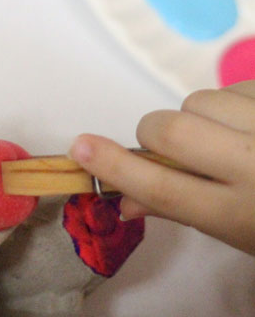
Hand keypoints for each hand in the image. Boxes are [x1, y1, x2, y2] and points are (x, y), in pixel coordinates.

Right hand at [70, 80, 254, 254]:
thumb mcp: (235, 230)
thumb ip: (178, 208)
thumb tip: (121, 200)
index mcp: (242, 214)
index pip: (163, 188)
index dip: (116, 166)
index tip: (79, 147)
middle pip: (170, 130)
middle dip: (155, 132)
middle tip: (168, 145)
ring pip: (200, 101)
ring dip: (200, 117)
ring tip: (226, 136)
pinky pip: (234, 86)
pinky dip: (232, 103)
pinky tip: (250, 124)